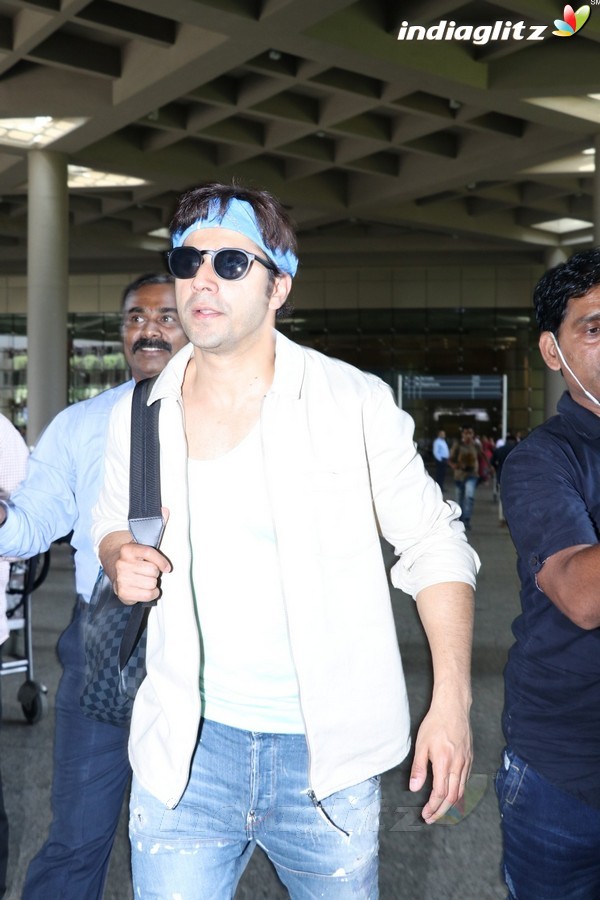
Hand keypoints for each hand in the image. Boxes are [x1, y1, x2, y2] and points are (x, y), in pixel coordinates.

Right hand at [113, 541, 170, 605]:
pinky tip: (146, 590)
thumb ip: (154, 555)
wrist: (115, 572)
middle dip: (155, 573)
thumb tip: (166, 568)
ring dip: (153, 584)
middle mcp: (122, 564)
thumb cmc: (133, 562)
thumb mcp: (141, 552)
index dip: (161, 561)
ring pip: (152, 583)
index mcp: (127, 550)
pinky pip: (148, 595)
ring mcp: (121, 579)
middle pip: (153, 570)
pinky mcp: (123, 593)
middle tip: (148, 573)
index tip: (166, 567)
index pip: (148, 552)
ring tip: (145, 581)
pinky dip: (152, 594)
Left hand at [409, 697, 471, 823]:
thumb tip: (414, 788)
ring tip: (441, 812)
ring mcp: (466, 762)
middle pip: (452, 797)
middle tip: (432, 819)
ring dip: (451, 805)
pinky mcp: (470, 758)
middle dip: (442, 812)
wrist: (453, 708)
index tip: (426, 815)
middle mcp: (458, 765)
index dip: (433, 807)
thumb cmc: (435, 724)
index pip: (440, 794)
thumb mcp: (421, 744)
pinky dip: (459, 793)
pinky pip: (466, 781)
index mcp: (444, 762)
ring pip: (461, 791)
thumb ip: (418, 768)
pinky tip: (452, 795)